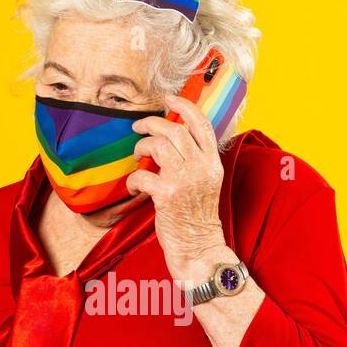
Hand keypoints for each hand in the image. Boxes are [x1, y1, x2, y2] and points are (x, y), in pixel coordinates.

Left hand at [126, 94, 230, 282]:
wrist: (200, 249)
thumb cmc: (198, 218)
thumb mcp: (206, 183)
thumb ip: (195, 161)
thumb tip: (171, 139)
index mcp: (213, 163)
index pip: (201, 124)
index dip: (184, 106)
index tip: (169, 97)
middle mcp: (201, 167)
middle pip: (174, 130)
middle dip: (152, 123)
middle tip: (138, 127)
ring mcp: (185, 180)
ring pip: (158, 146)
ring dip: (142, 148)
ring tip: (138, 156)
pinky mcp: (167, 196)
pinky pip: (142, 175)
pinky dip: (134, 179)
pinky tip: (135, 187)